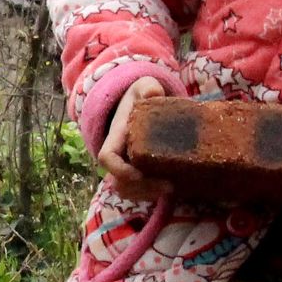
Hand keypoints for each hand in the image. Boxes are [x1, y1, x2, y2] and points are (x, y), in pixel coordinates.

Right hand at [97, 76, 172, 202]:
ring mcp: (127, 166)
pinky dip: (153, 194)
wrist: (142, 103)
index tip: (139, 173)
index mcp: (116, 137)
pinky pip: (139, 192)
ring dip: (148, 194)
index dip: (119, 169)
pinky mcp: (140, 173)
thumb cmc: (142, 96)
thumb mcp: (144, 86)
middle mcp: (118, 155)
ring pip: (128, 190)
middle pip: (118, 182)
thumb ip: (148, 88)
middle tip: (169, 185)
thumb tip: (152, 94)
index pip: (107, 158)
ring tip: (173, 188)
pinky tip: (174, 187)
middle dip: (141, 188)